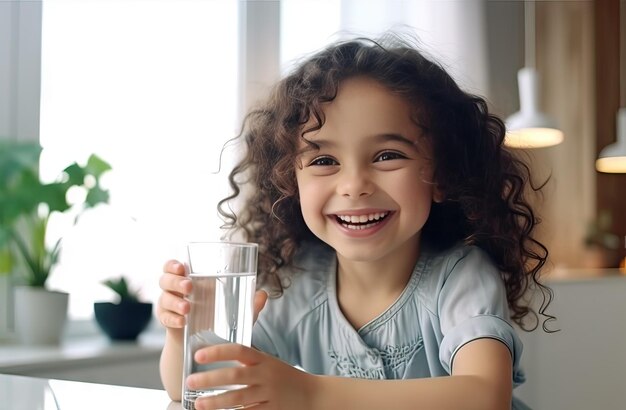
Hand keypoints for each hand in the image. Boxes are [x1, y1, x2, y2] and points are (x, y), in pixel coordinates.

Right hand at [157, 259, 268, 329]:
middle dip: (175, 281)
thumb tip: (263, 294)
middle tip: (189, 286)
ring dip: (174, 301)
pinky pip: (164, 318)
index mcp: (190, 279)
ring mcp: (169, 306)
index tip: (182, 267)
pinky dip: (172, 319)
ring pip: (163, 298)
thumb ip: (249, 303)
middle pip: (165, 279)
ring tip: (188, 308)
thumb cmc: (219, 319)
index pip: (173, 266)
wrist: (204, 345)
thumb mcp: (236, 311)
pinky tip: (183, 322)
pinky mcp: (167, 322)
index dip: (173, 264)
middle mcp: (176, 290)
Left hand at [186, 344, 315, 409]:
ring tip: (198, 404)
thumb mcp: (269, 362)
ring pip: (237, 398)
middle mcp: (265, 375)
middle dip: (209, 379)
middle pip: (234, 376)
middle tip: (190, 381)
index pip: (238, 351)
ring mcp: (268, 394)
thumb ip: (248, 360)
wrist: (312, 395)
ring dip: (215, 402)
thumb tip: (218, 355)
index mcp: (263, 359)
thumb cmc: (284, 377)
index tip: (198, 355)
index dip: (218, 352)